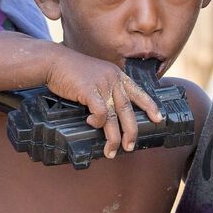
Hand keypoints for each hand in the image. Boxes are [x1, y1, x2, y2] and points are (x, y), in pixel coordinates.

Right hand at [43, 47, 162, 158]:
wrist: (54, 61)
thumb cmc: (71, 71)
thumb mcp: (95, 75)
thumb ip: (105, 88)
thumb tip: (107, 112)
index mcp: (117, 75)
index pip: (139, 92)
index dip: (150, 106)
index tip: (158, 118)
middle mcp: (113, 79)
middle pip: (128, 110)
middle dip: (131, 131)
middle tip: (130, 146)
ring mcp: (102, 84)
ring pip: (115, 116)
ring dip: (114, 137)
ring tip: (111, 151)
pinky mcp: (90, 90)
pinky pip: (101, 113)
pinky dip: (98, 122)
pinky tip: (91, 124)